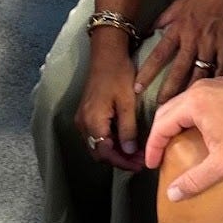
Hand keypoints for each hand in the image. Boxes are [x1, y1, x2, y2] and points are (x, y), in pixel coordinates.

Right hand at [76, 46, 143, 171]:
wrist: (106, 56)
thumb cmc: (118, 75)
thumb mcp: (127, 102)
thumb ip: (128, 129)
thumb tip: (130, 152)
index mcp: (93, 121)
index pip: (105, 152)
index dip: (122, 162)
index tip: (139, 166)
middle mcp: (83, 123)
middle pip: (99, 152)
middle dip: (119, 160)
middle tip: (140, 162)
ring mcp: (82, 119)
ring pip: (97, 145)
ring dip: (115, 152)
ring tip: (136, 154)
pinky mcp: (86, 114)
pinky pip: (96, 136)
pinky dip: (110, 143)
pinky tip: (126, 142)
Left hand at [132, 0, 222, 104]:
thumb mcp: (179, 4)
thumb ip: (163, 20)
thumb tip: (147, 32)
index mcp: (179, 29)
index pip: (159, 54)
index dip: (148, 72)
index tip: (137, 88)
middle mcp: (193, 39)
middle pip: (178, 69)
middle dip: (168, 90)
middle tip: (160, 108)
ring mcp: (211, 44)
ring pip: (200, 73)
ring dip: (191, 91)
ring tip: (184, 108)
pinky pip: (221, 68)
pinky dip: (216, 82)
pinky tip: (211, 96)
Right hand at [145, 75, 222, 196]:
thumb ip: (195, 180)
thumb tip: (172, 195)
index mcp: (194, 103)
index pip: (161, 124)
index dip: (153, 147)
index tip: (152, 164)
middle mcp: (201, 88)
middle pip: (168, 110)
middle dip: (160, 133)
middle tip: (158, 154)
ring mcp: (216, 82)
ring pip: (184, 102)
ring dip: (176, 122)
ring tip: (173, 142)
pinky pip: (201, 97)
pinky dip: (192, 113)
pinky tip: (197, 128)